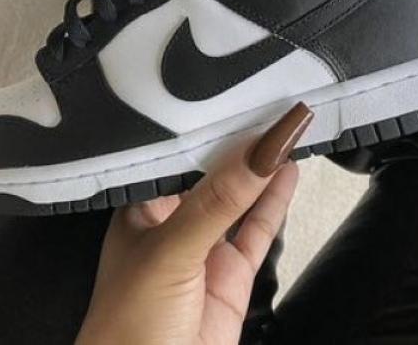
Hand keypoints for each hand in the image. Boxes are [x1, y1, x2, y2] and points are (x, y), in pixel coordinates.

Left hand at [76, 102, 312, 344]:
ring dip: (263, 168)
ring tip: (289, 128)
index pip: (178, 155)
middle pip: (212, 173)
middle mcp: (172, 223)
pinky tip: (289, 172)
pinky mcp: (232, 276)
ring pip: (240, 198)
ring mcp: (205, 250)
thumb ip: (217, 202)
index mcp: (141, 207)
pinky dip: (276, 202)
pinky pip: (258, 230)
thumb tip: (260, 153)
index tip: (237, 96)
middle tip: (270, 103)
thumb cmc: (128, 329)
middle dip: (239, 143)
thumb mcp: (171, 251)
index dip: (207, 127)